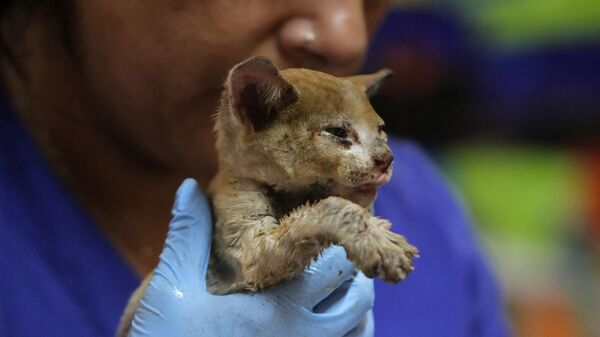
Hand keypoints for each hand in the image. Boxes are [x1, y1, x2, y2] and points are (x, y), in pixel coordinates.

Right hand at [127, 179, 374, 336]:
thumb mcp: (172, 287)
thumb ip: (189, 235)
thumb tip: (189, 185)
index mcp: (277, 307)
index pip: (335, 266)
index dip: (337, 244)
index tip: (327, 231)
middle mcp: (303, 336)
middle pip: (359, 298)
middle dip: (353, 272)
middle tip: (332, 257)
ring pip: (361, 330)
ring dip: (356, 306)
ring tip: (336, 288)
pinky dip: (349, 333)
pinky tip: (327, 322)